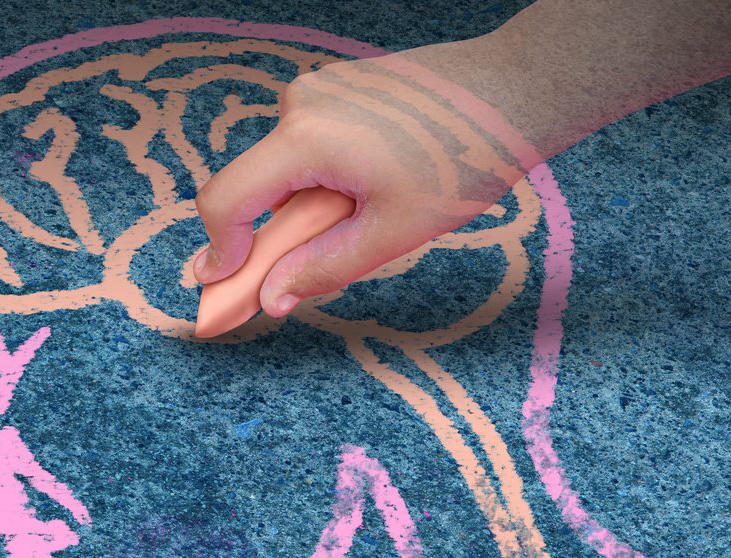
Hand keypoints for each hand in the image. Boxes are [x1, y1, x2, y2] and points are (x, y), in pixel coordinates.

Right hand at [193, 48, 519, 316]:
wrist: (511, 90)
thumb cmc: (463, 159)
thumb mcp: (393, 231)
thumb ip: (322, 268)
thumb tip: (271, 298)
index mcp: (305, 138)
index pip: (226, 200)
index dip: (219, 250)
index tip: (223, 285)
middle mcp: (299, 105)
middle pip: (257, 186)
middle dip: (278, 232)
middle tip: (318, 260)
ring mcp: (318, 90)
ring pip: (285, 168)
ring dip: (308, 204)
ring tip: (372, 210)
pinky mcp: (336, 87)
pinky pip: (308, 144)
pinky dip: (324, 177)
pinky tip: (375, 182)